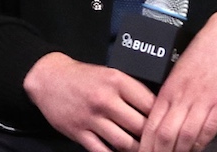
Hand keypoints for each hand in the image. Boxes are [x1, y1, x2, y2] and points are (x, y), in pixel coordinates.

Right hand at [23, 52, 155, 151]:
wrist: (49, 77)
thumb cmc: (83, 77)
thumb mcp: (110, 74)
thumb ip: (132, 89)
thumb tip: (158, 108)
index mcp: (117, 81)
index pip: (151, 104)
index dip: (162, 117)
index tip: (167, 124)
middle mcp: (105, 99)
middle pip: (140, 127)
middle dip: (151, 137)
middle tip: (158, 141)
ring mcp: (91, 118)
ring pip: (125, 143)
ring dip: (137, 150)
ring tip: (142, 149)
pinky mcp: (79, 132)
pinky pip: (102, 151)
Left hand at [139, 11, 216, 151]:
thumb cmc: (204, 54)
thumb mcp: (180, 74)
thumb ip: (173, 98)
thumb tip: (166, 121)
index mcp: (168, 90)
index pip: (150, 125)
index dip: (145, 145)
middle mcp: (181, 96)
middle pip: (163, 134)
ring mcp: (202, 99)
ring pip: (183, 135)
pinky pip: (208, 128)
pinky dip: (201, 144)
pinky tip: (196, 150)